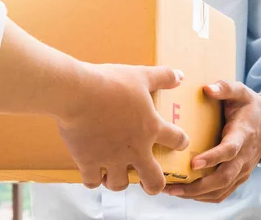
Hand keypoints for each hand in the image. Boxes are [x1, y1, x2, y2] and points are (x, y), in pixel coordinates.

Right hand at [57, 64, 189, 194]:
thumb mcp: (141, 75)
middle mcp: (135, 149)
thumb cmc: (111, 82)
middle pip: (153, 180)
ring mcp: (111, 158)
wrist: (79, 93)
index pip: (176, 140)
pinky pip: (92, 182)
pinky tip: (93, 173)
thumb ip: (162, 77)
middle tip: (149, 182)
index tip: (180, 143)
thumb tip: (181, 75)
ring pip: (119, 184)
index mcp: (151, 128)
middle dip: (154, 185)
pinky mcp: (88, 161)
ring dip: (119, 181)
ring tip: (115, 174)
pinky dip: (93, 180)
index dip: (181, 142)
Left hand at [163, 81, 260, 202]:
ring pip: (222, 189)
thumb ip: (225, 88)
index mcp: (242, 135)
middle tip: (174, 186)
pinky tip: (185, 194)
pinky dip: (204, 197)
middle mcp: (244, 156)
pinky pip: (222, 193)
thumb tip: (207, 88)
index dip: (213, 158)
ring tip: (173, 192)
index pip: (229, 150)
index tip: (193, 163)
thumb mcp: (240, 91)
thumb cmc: (249, 106)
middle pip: (224, 177)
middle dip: (198, 186)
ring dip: (197, 194)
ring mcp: (242, 170)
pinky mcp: (239, 177)